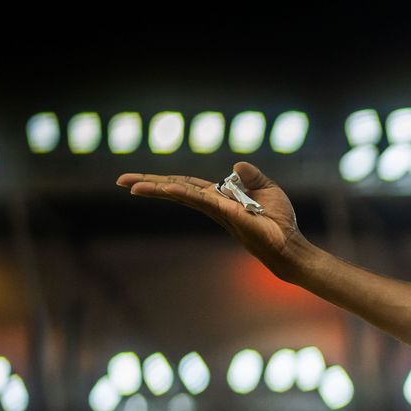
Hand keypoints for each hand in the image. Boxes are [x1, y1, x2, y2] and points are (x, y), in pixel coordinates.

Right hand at [115, 161, 303, 275]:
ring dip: (157, 188)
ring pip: (183, 194)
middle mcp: (213, 204)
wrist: (290, 245)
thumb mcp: (267, 189)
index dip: (164, 180)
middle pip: (176, 189)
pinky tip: (168, 188)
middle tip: (121, 181)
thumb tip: (236, 165)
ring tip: (132, 186)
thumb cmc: (279, 221)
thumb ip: (252, 175)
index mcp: (218, 197)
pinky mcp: (229, 215)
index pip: (186, 185)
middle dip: (149, 184)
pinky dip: (185, 192)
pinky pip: (203, 200)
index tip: (138, 179)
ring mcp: (218, 210)